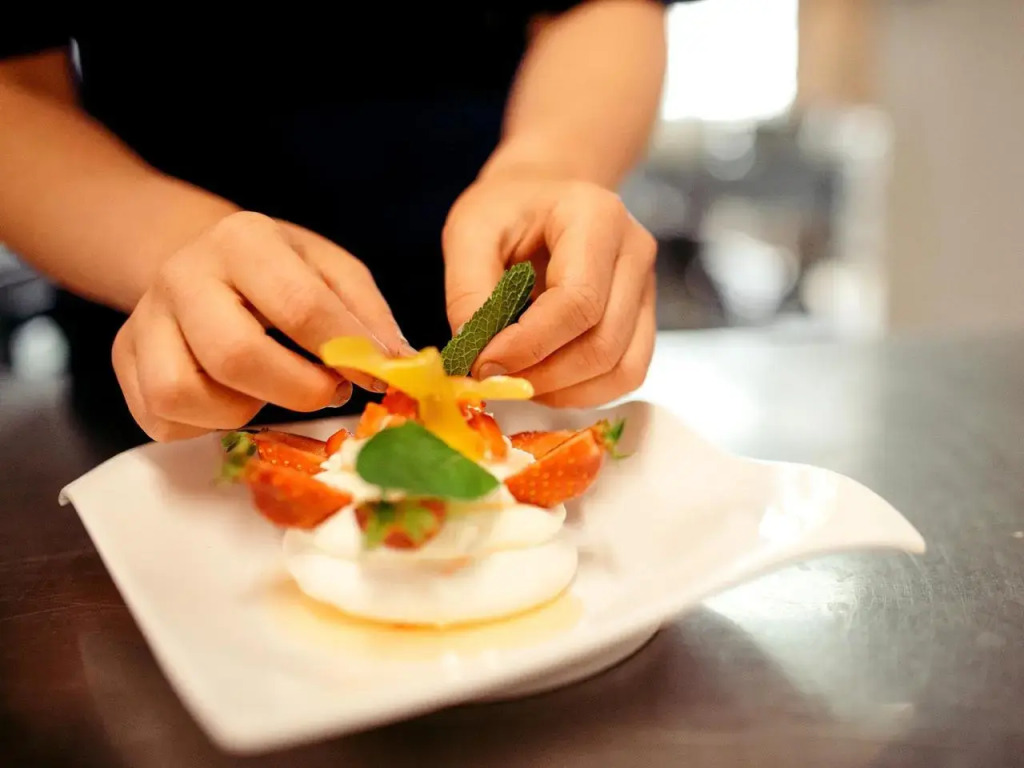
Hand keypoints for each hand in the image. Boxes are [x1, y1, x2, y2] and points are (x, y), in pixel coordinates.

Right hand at [113, 211, 409, 441]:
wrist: (199, 259)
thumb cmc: (279, 271)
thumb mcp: (331, 270)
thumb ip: (367, 315)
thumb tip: (399, 366)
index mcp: (242, 240)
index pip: (299, 305)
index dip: (345, 352)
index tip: (377, 378)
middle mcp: (183, 275)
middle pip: (236, 355)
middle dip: (297, 390)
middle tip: (329, 391)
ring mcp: (144, 318)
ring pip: (183, 393)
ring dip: (243, 412)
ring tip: (273, 392)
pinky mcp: (124, 360)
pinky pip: (161, 419)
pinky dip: (205, 426)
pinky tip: (234, 400)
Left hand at [443, 176, 656, 407]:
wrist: (542, 195)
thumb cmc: (506, 209)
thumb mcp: (469, 232)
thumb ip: (468, 292)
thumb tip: (478, 357)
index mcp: (596, 217)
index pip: (578, 301)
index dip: (530, 344)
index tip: (484, 363)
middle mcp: (634, 252)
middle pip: (603, 342)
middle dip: (543, 375)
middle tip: (494, 378)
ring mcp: (645, 288)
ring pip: (620, 367)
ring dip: (563, 390)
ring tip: (517, 380)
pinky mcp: (642, 318)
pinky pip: (626, 373)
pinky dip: (583, 392)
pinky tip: (544, 380)